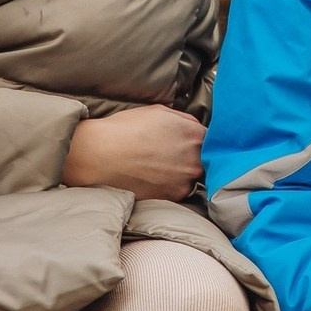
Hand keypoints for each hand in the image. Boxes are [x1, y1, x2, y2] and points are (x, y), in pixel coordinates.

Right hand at [61, 105, 205, 201]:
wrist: (99, 155)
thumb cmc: (126, 128)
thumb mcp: (159, 112)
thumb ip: (184, 120)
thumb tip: (194, 127)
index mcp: (195, 134)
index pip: (212, 139)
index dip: (200, 141)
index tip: (190, 143)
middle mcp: (195, 159)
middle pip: (204, 160)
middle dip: (192, 157)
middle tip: (171, 156)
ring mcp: (183, 181)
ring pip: (191, 178)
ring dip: (180, 174)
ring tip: (157, 168)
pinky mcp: (170, 199)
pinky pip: (177, 192)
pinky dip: (168, 187)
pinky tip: (151, 179)